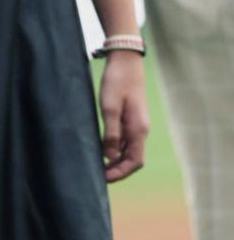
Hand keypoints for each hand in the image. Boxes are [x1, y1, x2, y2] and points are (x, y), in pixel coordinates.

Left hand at [99, 51, 148, 181]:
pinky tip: (104, 149)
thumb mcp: (110, 107)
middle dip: (118, 170)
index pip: (134, 162)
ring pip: (130, 151)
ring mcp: (137, 123)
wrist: (125, 60)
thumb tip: (109, 156)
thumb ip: (111, 133)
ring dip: (117, 161)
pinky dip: (117, 149)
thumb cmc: (116, 81)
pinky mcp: (131, 117)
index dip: (120, 173)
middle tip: (99, 176)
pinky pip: (127, 140)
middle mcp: (141, 129)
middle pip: (133, 160)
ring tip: (100, 167)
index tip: (104, 178)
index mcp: (138, 129)